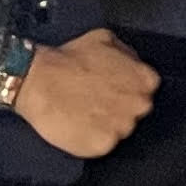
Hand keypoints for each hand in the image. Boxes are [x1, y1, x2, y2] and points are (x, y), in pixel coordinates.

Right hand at [12, 28, 157, 158]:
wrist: (38, 80)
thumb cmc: (71, 57)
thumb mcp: (106, 40)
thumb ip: (128, 55)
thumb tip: (133, 66)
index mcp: (147, 80)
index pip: (147, 89)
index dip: (127, 89)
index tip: (110, 88)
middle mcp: (140, 105)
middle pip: (136, 112)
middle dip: (120, 108)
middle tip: (96, 103)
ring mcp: (123, 127)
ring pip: (121, 131)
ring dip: (107, 125)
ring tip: (84, 115)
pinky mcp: (102, 146)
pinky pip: (103, 145)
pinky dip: (92, 139)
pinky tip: (78, 128)